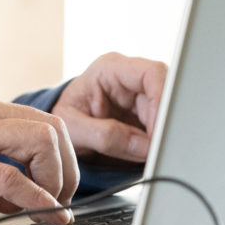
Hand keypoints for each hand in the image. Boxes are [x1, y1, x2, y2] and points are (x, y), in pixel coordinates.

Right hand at [0, 84, 77, 224]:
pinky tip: (40, 213)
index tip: (57, 182)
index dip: (59, 154)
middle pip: (50, 126)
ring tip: (48, 206)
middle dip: (66, 166)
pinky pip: (11, 179)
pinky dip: (35, 199)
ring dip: (55, 180)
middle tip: (61, 196)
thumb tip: (27, 185)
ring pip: (40, 143)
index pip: (38, 117)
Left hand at [52, 52, 166, 163]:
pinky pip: (162, 126)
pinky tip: (149, 154)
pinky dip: (159, 142)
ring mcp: (139, 95)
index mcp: (109, 69)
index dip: (162, 100)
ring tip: (150, 155)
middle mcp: (130, 78)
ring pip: (168, 113)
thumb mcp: (74, 129)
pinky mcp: (145, 113)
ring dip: (162, 135)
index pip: (151, 74)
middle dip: (164, 124)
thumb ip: (105, 136)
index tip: (159, 130)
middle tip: (158, 150)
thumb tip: (144, 146)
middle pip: (166, 94)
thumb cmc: (62, 119)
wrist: (56, 128)